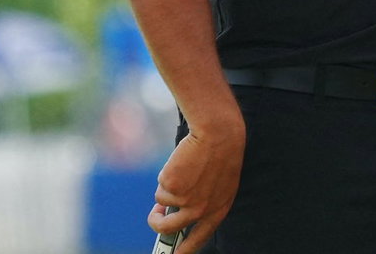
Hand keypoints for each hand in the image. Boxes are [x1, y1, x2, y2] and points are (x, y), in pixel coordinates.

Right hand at [148, 124, 245, 253]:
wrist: (218, 133)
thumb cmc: (221, 153)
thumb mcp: (219, 182)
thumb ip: (204, 200)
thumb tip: (175, 212)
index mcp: (219, 209)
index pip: (200, 237)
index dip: (186, 248)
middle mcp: (202, 210)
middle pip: (170, 228)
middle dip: (157, 223)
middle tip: (155, 215)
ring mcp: (186, 201)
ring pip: (162, 202)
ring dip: (165, 189)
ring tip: (181, 170)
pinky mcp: (172, 189)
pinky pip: (160, 188)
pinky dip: (166, 175)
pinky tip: (181, 162)